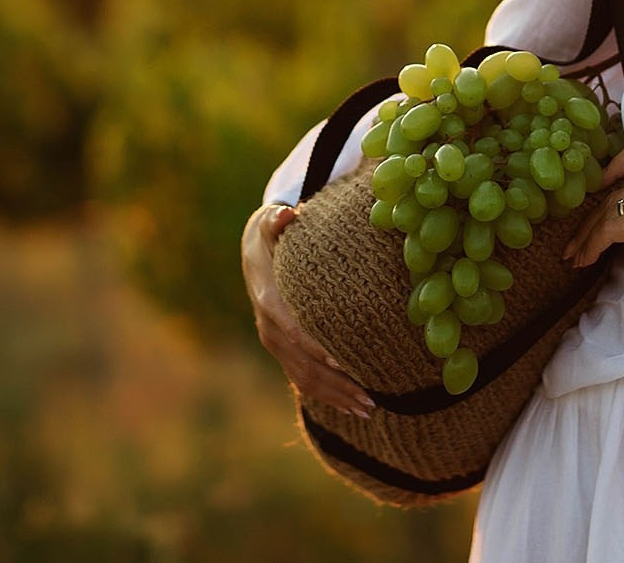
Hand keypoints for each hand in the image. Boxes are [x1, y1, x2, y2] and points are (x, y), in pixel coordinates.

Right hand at [242, 203, 376, 418]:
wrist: (253, 252)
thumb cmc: (271, 234)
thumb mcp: (270, 223)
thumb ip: (277, 220)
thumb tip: (286, 215)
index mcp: (268, 299)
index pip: (293, 329)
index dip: (315, 347)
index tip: (342, 361)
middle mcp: (269, 328)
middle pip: (304, 363)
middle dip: (336, 382)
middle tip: (370, 398)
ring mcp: (274, 343)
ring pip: (305, 378)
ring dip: (336, 396)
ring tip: (369, 408)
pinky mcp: (282, 351)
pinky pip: (302, 379)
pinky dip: (327, 394)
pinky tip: (350, 405)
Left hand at [560, 140, 623, 295]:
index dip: (612, 167)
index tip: (597, 190)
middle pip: (613, 195)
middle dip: (589, 221)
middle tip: (573, 245)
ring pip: (607, 213)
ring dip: (586, 238)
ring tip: (574, 258)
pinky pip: (610, 230)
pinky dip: (593, 245)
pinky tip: (587, 260)